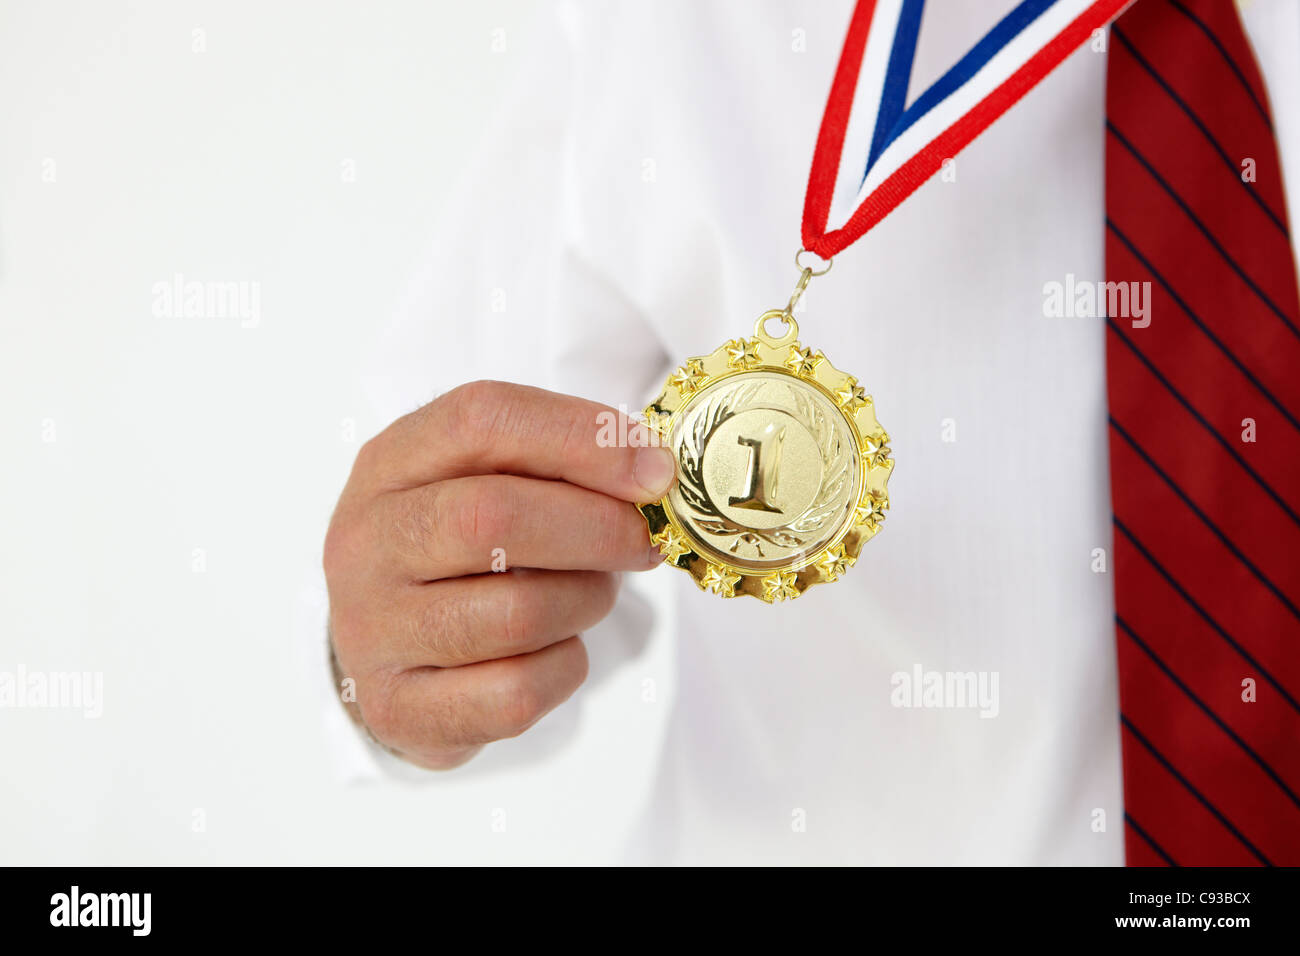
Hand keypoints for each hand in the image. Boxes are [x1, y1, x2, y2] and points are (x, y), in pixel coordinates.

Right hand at [323, 380, 675, 769]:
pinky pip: (516, 692)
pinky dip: (563, 669)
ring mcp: (373, 631)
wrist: (385, 655)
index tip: (655, 469)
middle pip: (492, 516)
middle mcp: (366, 543)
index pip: (481, 419)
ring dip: (585, 602)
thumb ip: (556, 462)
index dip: (581, 437)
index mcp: (388, 465)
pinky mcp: (398, 708)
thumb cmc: (456, 555)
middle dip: (597, 527)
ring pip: (515, 614)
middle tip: (644, 540)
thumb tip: (652, 472)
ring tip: (590, 593)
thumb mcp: (483, 482)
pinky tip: (555, 651)